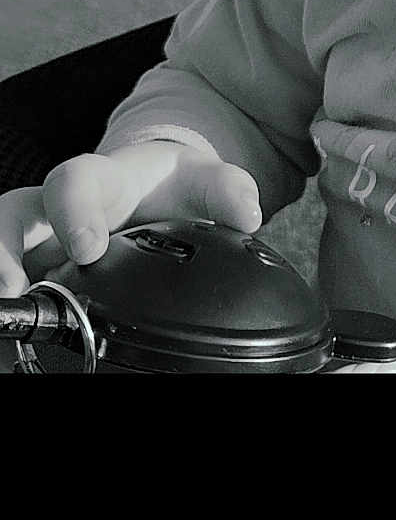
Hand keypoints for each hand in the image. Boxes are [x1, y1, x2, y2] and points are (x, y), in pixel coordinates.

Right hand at [0, 141, 261, 296]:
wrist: (158, 194)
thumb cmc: (174, 187)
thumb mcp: (203, 179)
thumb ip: (227, 190)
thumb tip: (247, 215)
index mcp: (100, 182)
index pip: (73, 183)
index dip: (74, 212)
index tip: (89, 248)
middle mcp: (58, 211)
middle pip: (11, 216)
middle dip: (4, 249)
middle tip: (13, 290)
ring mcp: (43, 244)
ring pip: (3, 248)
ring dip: (0, 278)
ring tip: (9, 318)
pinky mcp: (42, 273)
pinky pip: (19, 286)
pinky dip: (15, 308)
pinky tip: (21, 340)